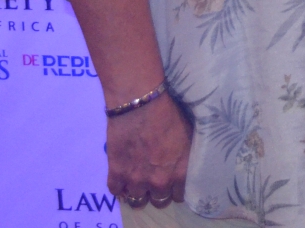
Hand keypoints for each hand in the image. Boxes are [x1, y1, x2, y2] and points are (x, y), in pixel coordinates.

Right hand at [107, 93, 191, 208]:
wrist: (140, 103)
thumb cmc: (169, 113)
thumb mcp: (188, 135)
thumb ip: (185, 156)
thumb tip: (184, 163)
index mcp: (180, 172)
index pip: (179, 195)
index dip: (175, 189)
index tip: (172, 183)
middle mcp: (159, 181)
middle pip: (159, 201)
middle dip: (158, 192)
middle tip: (154, 181)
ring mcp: (136, 179)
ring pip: (137, 200)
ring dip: (138, 192)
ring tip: (137, 181)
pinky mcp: (116, 173)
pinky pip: (116, 190)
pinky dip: (119, 186)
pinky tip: (122, 176)